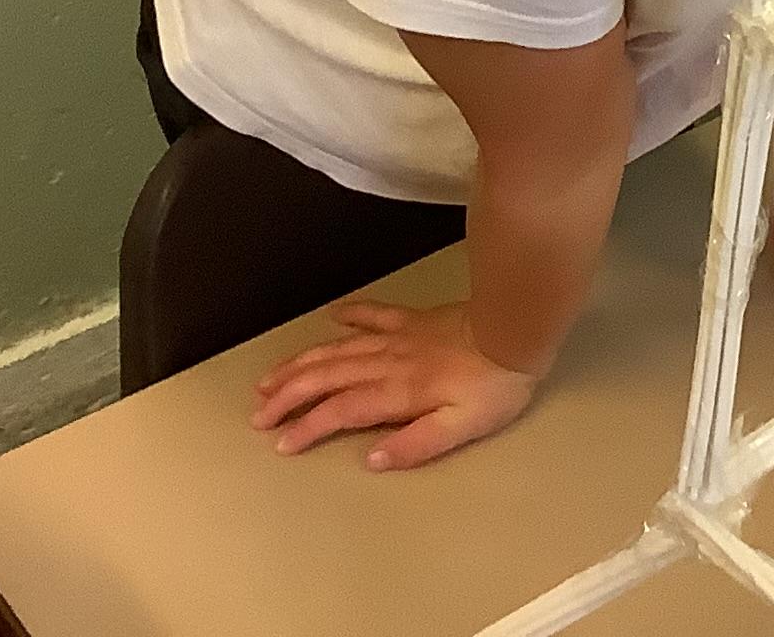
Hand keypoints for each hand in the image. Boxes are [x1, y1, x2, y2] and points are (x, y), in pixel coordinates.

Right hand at [249, 300, 540, 469]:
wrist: (516, 328)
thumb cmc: (494, 386)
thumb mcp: (462, 426)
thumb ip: (416, 444)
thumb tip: (370, 458)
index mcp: (397, 392)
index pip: (340, 411)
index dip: (307, 427)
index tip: (280, 444)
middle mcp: (387, 362)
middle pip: (326, 377)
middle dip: (288, 395)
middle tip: (258, 413)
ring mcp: (398, 337)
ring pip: (338, 349)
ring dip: (302, 363)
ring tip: (271, 377)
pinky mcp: (414, 319)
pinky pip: (374, 315)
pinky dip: (350, 316)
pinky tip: (333, 317)